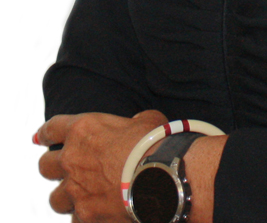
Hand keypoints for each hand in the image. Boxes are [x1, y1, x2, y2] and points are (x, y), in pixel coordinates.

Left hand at [35, 109, 166, 222]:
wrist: (160, 176)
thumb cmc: (154, 143)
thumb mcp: (146, 120)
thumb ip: (133, 122)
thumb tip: (136, 124)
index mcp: (84, 130)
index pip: (52, 129)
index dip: (45, 133)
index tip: (39, 138)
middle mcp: (72, 159)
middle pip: (45, 165)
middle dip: (53, 167)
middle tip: (65, 169)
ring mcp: (75, 190)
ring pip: (55, 198)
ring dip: (67, 196)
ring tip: (81, 197)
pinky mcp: (84, 215)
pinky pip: (76, 219)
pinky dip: (85, 216)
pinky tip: (97, 214)